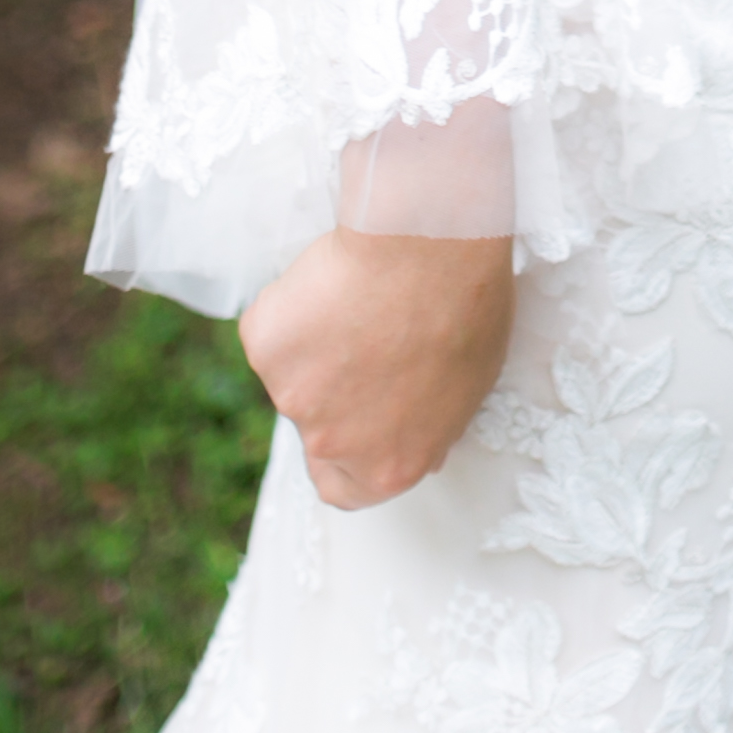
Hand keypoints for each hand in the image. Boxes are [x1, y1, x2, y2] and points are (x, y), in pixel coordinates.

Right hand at [239, 225, 512, 510]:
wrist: (429, 244)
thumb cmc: (467, 307)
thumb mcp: (468, 387)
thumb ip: (426, 423)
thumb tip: (410, 431)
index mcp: (388, 467)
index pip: (345, 488)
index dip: (349, 454)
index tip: (360, 414)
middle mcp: (334, 444)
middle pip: (318, 425)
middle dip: (336, 386)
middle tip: (369, 333)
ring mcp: (291, 394)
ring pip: (295, 368)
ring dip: (320, 339)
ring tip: (365, 292)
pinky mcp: (264, 344)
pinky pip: (275, 325)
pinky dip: (296, 304)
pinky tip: (336, 274)